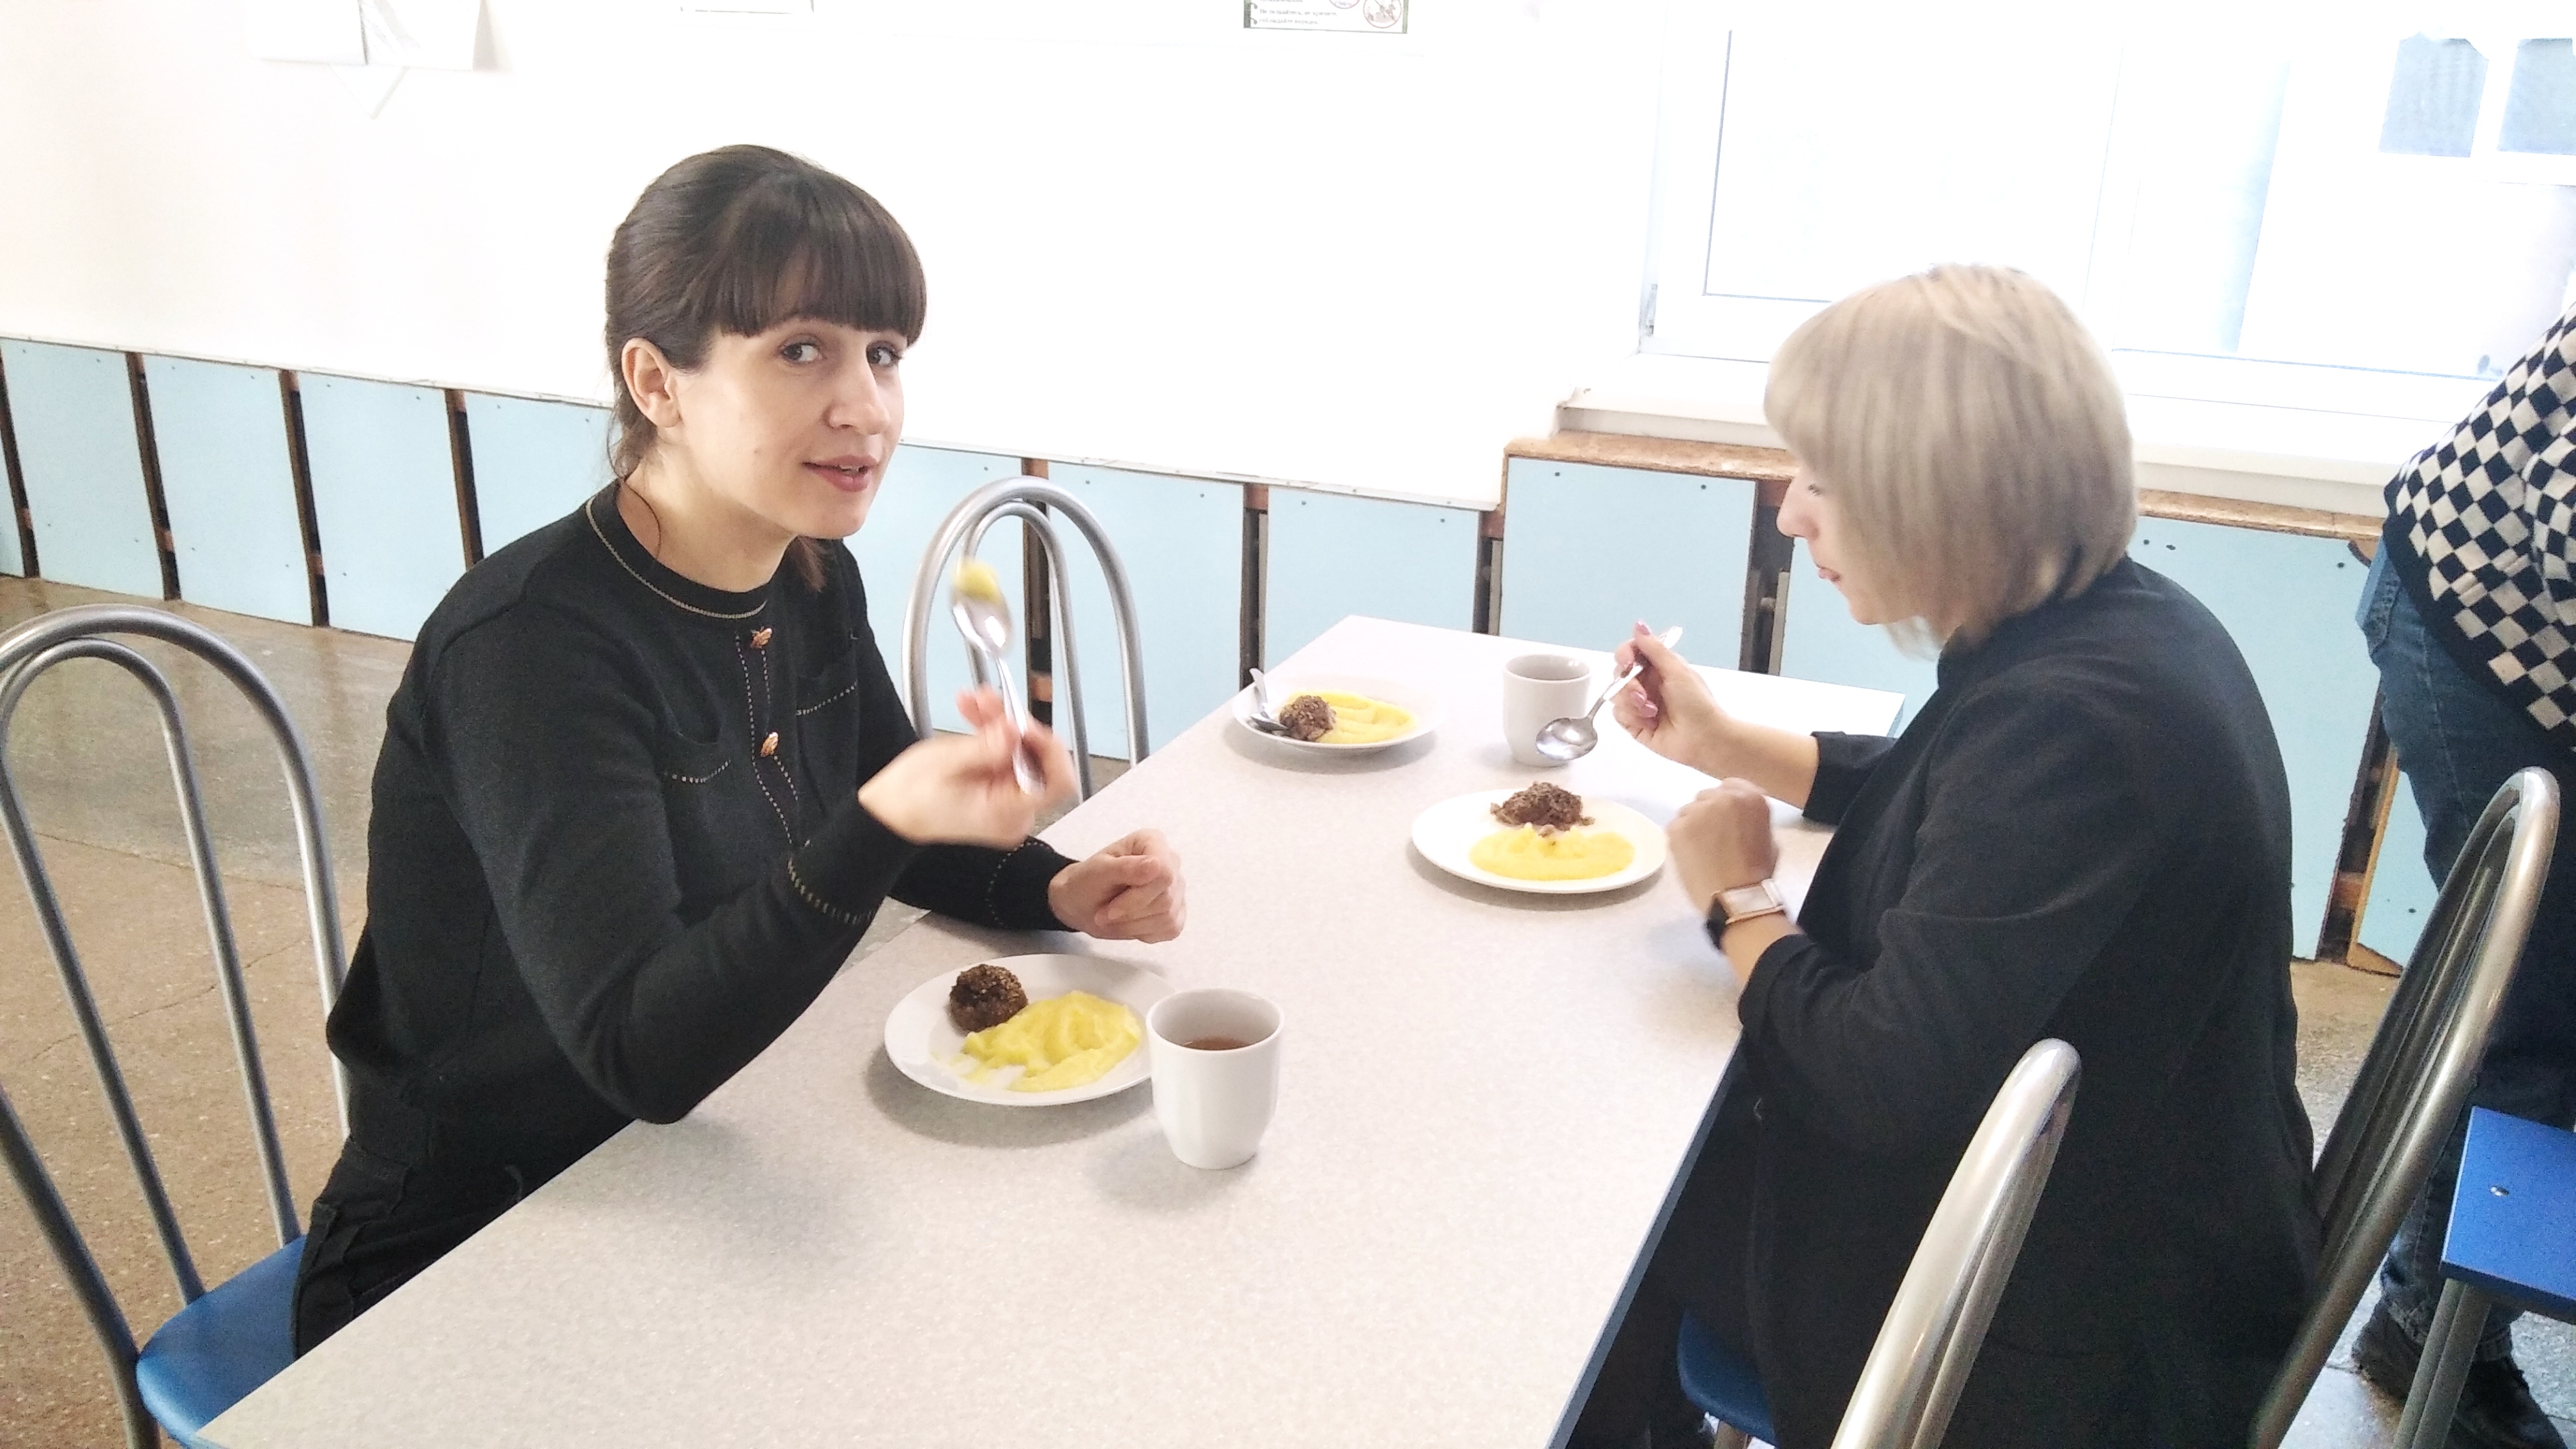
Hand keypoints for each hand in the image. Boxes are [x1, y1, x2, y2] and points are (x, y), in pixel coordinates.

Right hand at [857, 689, 1075, 845]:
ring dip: (1000, 721)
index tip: (1024, 724)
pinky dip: (991, 730)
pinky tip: (972, 709)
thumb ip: (985, 748)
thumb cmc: (911, 795)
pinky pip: (1006, 754)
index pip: (1057, 783)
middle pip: (1038, 761)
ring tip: (974, 698)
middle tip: (989, 700)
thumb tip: (1017, 729)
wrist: (890, 810)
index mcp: (1008, 814)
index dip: (1048, 749)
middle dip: (1016, 726)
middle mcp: (1016, 811)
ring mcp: (1008, 799)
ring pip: (1021, 751)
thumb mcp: (946, 764)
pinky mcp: (998, 786)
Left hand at [1047, 829, 1186, 942]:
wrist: (1084, 903)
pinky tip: (1129, 923)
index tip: (1110, 909)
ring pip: (1168, 917)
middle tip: (1104, 915)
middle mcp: (1170, 862)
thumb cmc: (1087, 882)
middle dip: (1130, 913)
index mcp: (1152, 842)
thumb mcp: (1097, 873)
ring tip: (1113, 918)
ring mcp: (1176, 888)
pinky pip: (1170, 929)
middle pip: (1165, 899)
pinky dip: (1144, 933)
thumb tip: (1157, 866)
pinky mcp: (1177, 912)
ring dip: (1133, 925)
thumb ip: (1126, 868)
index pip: (1164, 873)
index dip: (1138, 896)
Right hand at [1612, 622, 1734, 774]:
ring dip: (1632, 704)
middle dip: (1629, 686)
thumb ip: (1654, 649)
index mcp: (1660, 667)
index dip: (1624, 655)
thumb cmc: (1698, 704)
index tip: (1627, 662)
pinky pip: (1618, 715)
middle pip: (1619, 674)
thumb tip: (1639, 625)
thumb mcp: (1677, 671)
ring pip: (1616, 695)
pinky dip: (1633, 717)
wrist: (1704, 739)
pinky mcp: (1635, 723)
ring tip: (1651, 712)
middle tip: (1643, 696)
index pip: (1631, 652)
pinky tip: (1650, 722)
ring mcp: (1640, 704)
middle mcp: (1648, 683)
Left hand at [1667, 779, 1778, 916]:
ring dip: (1693, 825)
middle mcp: (1722, 797)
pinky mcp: (1677, 827)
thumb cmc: (1756, 873)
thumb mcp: (1768, 837)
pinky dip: (1680, 839)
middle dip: (1709, 813)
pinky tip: (1691, 856)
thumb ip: (1751, 817)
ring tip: (1702, 850)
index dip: (1726, 802)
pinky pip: (1675, 827)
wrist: (1735, 896)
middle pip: (1707, 797)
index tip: (1725, 816)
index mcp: (1750, 797)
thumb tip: (1739, 816)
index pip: (1730, 786)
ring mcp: (1697, 811)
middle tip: (1713, 836)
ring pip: (1689, 811)